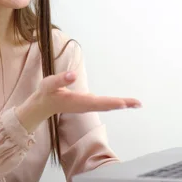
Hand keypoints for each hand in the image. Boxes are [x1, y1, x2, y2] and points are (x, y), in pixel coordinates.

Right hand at [16, 71, 141, 132]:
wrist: (41, 106)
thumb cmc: (46, 94)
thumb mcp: (49, 85)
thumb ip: (60, 79)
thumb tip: (73, 74)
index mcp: (78, 101)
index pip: (98, 102)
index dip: (112, 102)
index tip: (125, 104)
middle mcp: (85, 105)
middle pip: (107, 105)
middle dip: (123, 104)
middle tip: (139, 103)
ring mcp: (87, 105)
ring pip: (107, 105)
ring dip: (122, 104)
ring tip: (136, 103)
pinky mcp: (87, 103)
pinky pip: (104, 104)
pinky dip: (115, 103)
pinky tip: (123, 103)